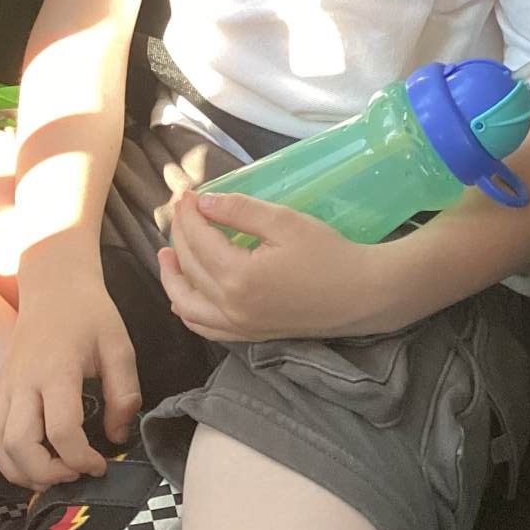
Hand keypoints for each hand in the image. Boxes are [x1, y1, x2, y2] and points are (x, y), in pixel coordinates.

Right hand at [0, 273, 141, 489]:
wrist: (53, 285)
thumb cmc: (89, 314)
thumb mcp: (119, 347)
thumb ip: (124, 394)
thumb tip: (117, 436)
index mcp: (57, 369)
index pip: (61, 429)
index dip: (81, 458)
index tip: (100, 464)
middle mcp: (24, 381)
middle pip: (19, 445)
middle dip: (47, 473)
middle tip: (75, 474)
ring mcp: (6, 386)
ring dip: (21, 472)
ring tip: (52, 475)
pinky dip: (6, 458)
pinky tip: (31, 461)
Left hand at [157, 190, 381, 342]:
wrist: (363, 295)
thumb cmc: (329, 254)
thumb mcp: (285, 222)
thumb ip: (240, 211)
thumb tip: (205, 203)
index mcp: (237, 277)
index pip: (198, 240)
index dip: (188, 214)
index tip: (187, 194)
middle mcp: (230, 307)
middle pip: (189, 268)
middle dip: (179, 236)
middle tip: (181, 212)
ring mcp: (239, 326)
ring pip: (187, 305)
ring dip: (173, 278)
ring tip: (167, 255)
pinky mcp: (250, 335)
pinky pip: (205, 327)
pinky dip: (188, 310)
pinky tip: (185, 296)